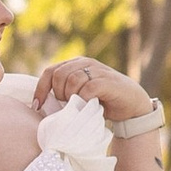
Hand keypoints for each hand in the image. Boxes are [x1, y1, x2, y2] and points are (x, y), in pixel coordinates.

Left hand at [34, 57, 155, 123]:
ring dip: (71, 97)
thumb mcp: (80, 94)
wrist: (132, 106)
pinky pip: (88, 88)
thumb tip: (41, 103)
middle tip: (67, 106)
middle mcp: (86, 63)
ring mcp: (98, 71)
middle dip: (58, 94)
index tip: (38, 105)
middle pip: (59, 75)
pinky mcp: (107, 81)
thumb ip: (65, 92)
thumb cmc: (103, 101)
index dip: (41, 89)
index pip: (50, 71)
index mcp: (76, 64)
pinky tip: (88, 105)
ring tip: (79, 106)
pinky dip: (84, 99)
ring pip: (72, 80)